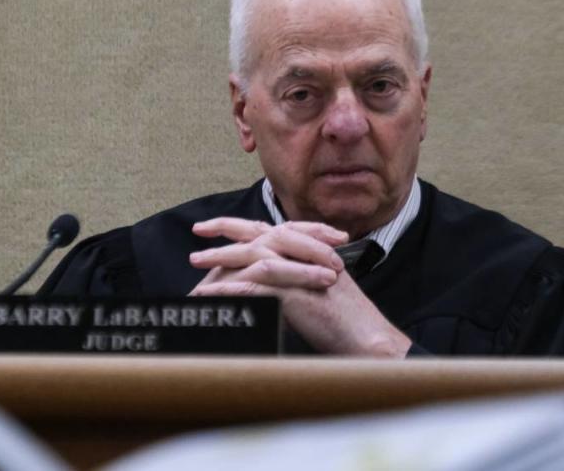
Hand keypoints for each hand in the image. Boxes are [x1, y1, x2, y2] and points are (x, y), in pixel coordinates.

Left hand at [188, 217, 411, 357]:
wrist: (368, 338)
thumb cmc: (346, 320)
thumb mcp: (317, 290)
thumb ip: (295, 277)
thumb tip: (264, 282)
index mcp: (308, 251)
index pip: (269, 228)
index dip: (240, 225)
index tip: (214, 226)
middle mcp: (304, 254)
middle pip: (257, 234)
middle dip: (224, 231)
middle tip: (197, 232)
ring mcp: (300, 271)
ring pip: (252, 255)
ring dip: (220, 258)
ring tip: (195, 262)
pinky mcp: (295, 292)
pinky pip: (254, 286)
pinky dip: (227, 289)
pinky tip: (208, 294)